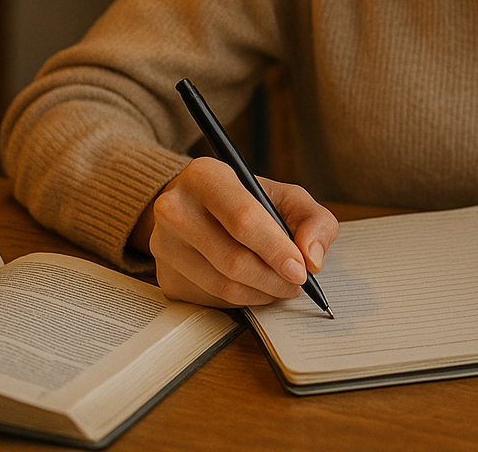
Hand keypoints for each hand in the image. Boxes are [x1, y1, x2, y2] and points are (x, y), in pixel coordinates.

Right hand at [131, 157, 337, 307]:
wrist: (200, 210)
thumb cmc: (248, 202)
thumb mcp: (286, 196)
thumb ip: (313, 220)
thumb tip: (312, 258)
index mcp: (205, 177)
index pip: (243, 220)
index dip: (276, 250)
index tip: (300, 270)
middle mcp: (174, 209)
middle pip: (233, 260)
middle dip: (274, 279)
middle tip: (296, 283)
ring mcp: (164, 245)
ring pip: (222, 286)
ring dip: (261, 294)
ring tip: (280, 285)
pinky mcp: (166, 276)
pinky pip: (211, 300)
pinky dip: (242, 300)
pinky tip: (253, 286)